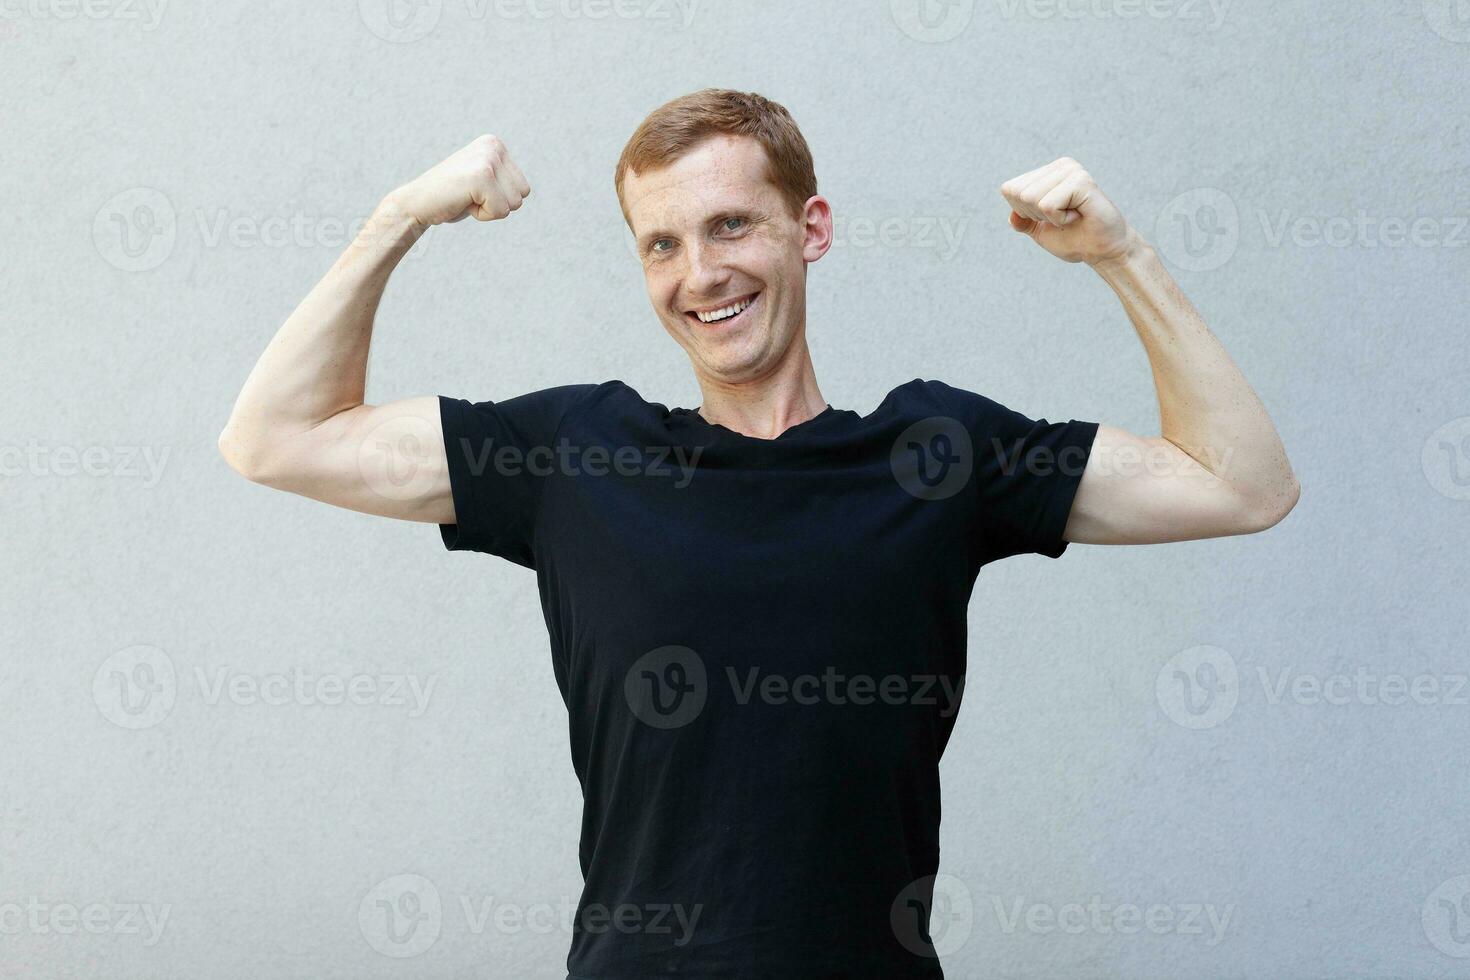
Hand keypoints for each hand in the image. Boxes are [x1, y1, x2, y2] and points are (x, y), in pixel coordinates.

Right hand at [388, 134, 530, 227]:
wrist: (416, 203)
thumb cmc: (450, 197)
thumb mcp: (481, 181)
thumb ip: (502, 179)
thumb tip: (526, 190)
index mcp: (495, 144)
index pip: (523, 188)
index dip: (500, 198)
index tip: (474, 190)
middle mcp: (493, 146)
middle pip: (522, 195)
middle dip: (498, 204)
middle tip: (469, 195)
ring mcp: (487, 160)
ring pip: (514, 204)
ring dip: (489, 209)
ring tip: (466, 197)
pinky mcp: (482, 176)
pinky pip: (500, 211)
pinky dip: (482, 215)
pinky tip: (463, 202)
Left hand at [999, 157, 1138, 264]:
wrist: (1102, 251)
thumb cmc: (1074, 239)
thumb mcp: (1039, 230)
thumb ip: (1022, 220)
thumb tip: (1012, 216)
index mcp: (1048, 172)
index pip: (1009, 189)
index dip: (1023, 212)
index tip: (1050, 217)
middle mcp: (1060, 166)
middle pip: (1018, 193)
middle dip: (1035, 215)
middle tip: (1062, 218)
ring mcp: (1071, 171)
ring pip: (1031, 198)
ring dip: (1049, 218)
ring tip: (1071, 216)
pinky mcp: (1081, 181)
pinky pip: (1048, 206)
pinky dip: (1059, 220)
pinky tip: (1078, 216)